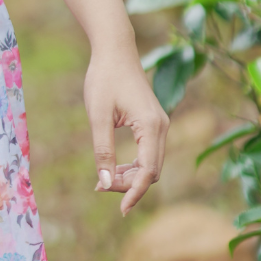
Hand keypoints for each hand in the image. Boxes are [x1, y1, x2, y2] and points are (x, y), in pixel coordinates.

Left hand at [84, 44, 169, 215]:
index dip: (134, 193)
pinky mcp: (153, 123)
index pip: (148, 171)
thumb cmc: (104, 78)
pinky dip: (132, 164)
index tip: (121, 210)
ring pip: (150, 164)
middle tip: (99, 187)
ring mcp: (160, 125)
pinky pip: (147, 153)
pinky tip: (113, 167)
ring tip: (103, 180)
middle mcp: (162, 128)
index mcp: (152, 126)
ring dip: (130, 176)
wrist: (114, 49)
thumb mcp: (98, 115)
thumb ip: (103, 149)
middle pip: (151, 171)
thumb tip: (105, 183)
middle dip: (128, 185)